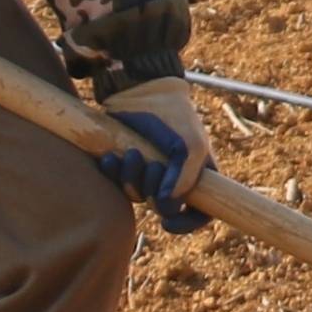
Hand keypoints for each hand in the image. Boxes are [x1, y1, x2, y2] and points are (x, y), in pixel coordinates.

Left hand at [93, 80, 214, 233]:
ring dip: (131, 177)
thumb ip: (184, 180)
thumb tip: (166, 209)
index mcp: (198, 175)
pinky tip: (111, 157)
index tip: (168, 222)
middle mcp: (173, 178)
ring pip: (136, 195)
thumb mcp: (190, 146)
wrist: (140, 89)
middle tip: (150, 164)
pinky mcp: (125, 165)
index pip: (200, 213)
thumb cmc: (173, 115)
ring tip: (131, 153)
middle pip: (161, 207)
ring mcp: (148, 173)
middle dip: (152, 189)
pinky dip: (112, 172)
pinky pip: (115, 182)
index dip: (187, 223)